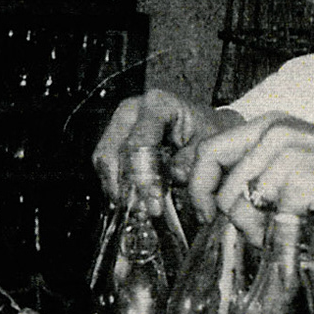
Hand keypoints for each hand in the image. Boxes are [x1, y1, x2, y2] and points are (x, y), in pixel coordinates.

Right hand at [91, 89, 241, 205]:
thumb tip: (170, 180)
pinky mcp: (114, 139)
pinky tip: (134, 201)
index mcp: (157, 104)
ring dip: (118, 188)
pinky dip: (117, 186)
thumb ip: (190, 162)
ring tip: (139, 209)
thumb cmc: (206, 130)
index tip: (154, 201)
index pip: (139, 143)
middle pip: (113, 151)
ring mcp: (119, 123)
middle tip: (142, 209)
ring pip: (105, 161)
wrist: (204, 124)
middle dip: (125, 185)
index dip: (144, 176)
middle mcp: (132, 110)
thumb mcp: (208, 143)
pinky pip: (106, 167)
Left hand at [185, 112, 313, 243]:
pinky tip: (294, 236)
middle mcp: (275, 132)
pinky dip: (271, 237)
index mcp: (271, 125)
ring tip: (278, 236)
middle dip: (223, 217)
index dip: (197, 186)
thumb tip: (213, 205)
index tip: (206, 214)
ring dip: (251, 231)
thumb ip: (259, 175)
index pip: (208, 150)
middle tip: (244, 235)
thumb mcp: (298, 167)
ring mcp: (287, 154)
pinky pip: (262, 218)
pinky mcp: (300, 180)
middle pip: (217, 182)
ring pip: (236, 204)